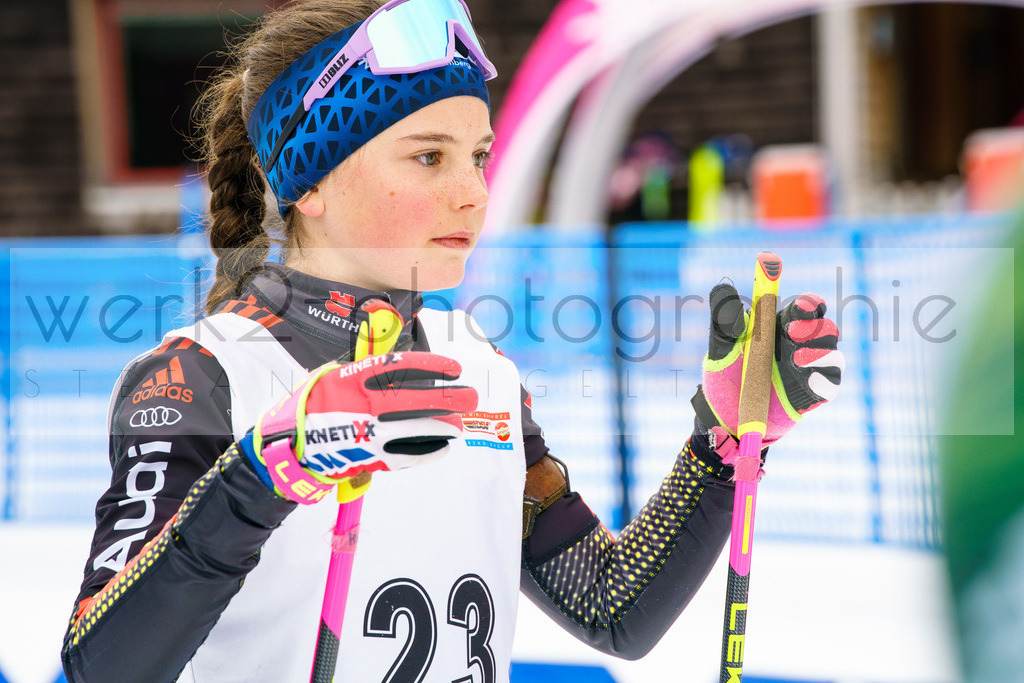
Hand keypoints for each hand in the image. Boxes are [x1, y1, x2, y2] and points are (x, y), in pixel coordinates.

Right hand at [243, 351, 477, 503]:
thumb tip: (399, 360)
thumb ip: (365, 367)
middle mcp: (362, 404)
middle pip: (416, 399)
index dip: (433, 367)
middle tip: (471, 396)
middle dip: (449, 398)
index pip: (401, 367)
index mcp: (352, 378)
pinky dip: (429, 450)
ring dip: (443, 425)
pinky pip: (407, 455)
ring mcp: (367, 433)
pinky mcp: (369, 459)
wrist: (292, 443)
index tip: (454, 368)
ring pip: (416, 429)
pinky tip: (444, 445)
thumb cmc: (316, 404)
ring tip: (459, 422)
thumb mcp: (333, 375)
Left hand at [692, 283, 842, 453]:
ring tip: (794, 360)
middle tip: (791, 331)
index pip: (805, 308)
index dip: (808, 303)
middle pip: (825, 327)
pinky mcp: (813, 394)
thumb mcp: (720, 347)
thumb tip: (723, 287)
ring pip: (833, 353)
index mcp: (780, 327)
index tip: (799, 306)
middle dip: (814, 327)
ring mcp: (809, 369)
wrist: (725, 415)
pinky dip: (823, 380)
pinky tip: (808, 382)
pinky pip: (830, 384)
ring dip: (819, 353)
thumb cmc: (726, 375)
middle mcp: (800, 345)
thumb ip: (723, 321)